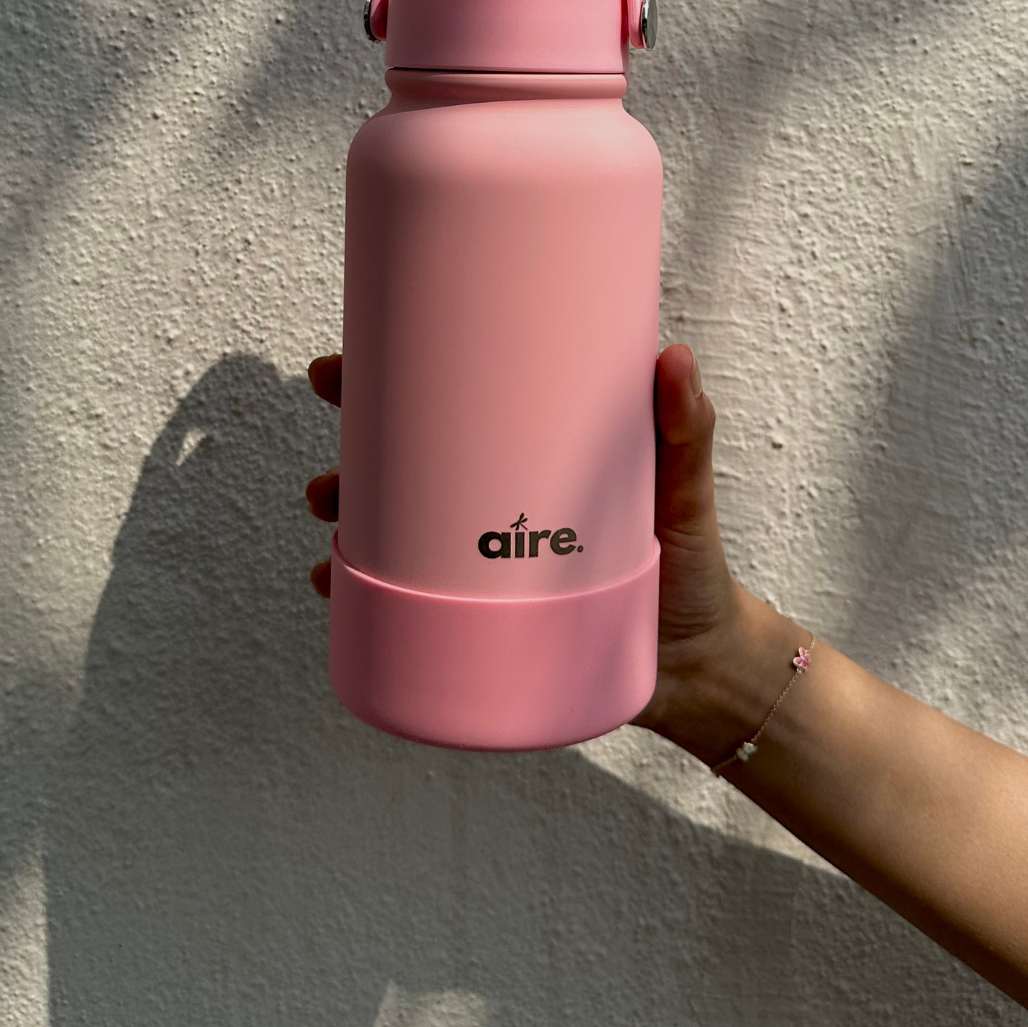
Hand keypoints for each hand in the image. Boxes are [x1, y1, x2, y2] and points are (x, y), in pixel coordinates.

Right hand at [303, 343, 778, 758]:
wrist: (696, 671)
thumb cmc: (692, 567)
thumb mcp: (684, 494)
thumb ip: (685, 431)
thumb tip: (673, 355)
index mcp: (534, 453)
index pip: (456, 402)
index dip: (392, 379)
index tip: (345, 369)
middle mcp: (497, 500)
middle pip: (410, 459)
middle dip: (352, 449)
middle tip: (333, 460)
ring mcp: (483, 558)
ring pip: (395, 525)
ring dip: (348, 516)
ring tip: (331, 520)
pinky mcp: (478, 615)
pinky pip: (404, 598)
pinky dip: (360, 590)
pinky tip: (332, 587)